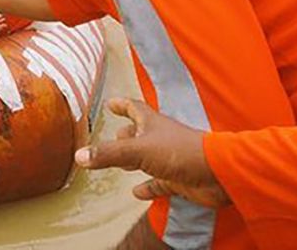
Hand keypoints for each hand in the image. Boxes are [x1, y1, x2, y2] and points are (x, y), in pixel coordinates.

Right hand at [75, 97, 229, 208]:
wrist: (217, 174)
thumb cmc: (179, 152)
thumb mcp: (137, 150)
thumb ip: (108, 154)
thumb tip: (79, 155)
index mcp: (151, 123)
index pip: (133, 108)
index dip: (121, 105)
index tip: (110, 103)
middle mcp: (160, 137)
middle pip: (139, 132)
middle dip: (125, 134)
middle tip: (111, 137)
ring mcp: (170, 158)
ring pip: (148, 157)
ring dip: (134, 160)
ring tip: (119, 164)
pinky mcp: (178, 178)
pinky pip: (158, 182)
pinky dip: (147, 186)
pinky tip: (137, 193)